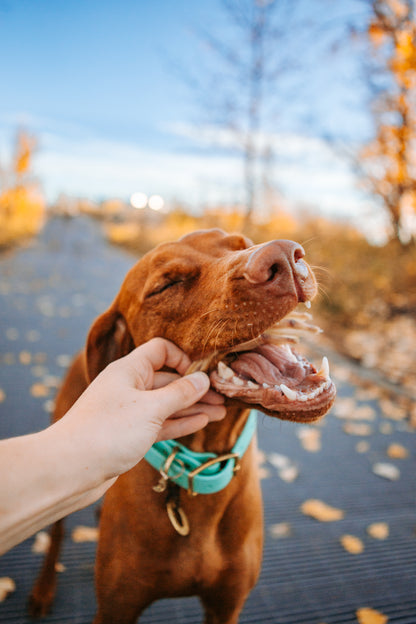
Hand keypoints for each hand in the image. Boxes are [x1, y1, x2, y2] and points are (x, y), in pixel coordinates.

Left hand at [56, 338, 225, 480]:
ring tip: (221, 411)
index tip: (201, 375)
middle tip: (223, 396)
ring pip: (168, 404)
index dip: (183, 359)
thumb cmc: (107, 432)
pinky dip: (181, 422)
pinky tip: (202, 421)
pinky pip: (161, 423)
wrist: (70, 469)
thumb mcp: (150, 409)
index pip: (161, 350)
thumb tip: (203, 379)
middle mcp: (130, 387)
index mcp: (129, 370)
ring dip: (193, 407)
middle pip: (169, 379)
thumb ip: (180, 394)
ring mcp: (130, 411)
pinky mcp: (131, 434)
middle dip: (196, 388)